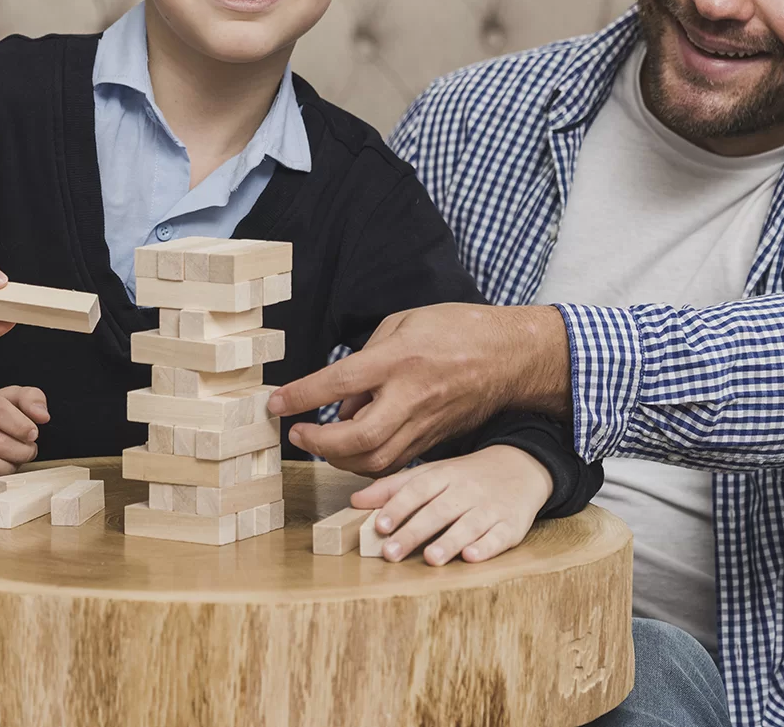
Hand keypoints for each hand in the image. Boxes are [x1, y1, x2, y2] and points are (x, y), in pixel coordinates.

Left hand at [268, 304, 570, 475]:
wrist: (509, 355)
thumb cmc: (455, 328)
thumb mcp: (403, 322)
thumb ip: (367, 358)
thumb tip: (343, 401)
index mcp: (399, 359)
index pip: (339, 382)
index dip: (301, 396)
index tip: (274, 403)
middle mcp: (411, 396)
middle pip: (358, 438)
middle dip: (319, 442)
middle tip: (297, 433)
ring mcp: (426, 423)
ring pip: (376, 460)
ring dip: (339, 459)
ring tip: (319, 443)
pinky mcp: (436, 440)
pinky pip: (395, 462)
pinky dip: (366, 463)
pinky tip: (351, 450)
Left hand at [353, 445, 553, 564]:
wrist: (520, 466)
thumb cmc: (464, 477)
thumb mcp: (430, 474)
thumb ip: (393, 488)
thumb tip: (355, 502)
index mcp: (443, 476)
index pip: (417, 490)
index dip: (397, 507)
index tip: (379, 525)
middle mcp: (465, 490)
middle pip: (438, 511)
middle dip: (414, 531)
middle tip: (391, 553)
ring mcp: (490, 508)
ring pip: (469, 524)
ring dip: (449, 541)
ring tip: (431, 558)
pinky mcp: (511, 525)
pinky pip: (499, 536)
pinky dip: (486, 546)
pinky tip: (472, 556)